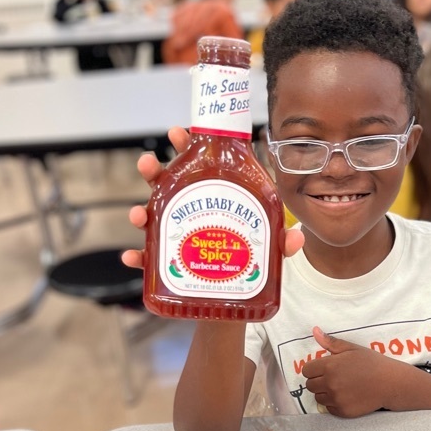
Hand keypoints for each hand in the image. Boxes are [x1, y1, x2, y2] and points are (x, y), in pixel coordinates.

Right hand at [121, 127, 303, 268]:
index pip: (199, 166)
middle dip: (154, 172)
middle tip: (148, 165)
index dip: (186, 147)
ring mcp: (176, 237)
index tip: (178, 133)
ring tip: (137, 214)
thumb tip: (297, 239)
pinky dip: (138, 258)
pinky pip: (149, 260)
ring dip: (140, 213)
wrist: (235, 297)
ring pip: (151, 219)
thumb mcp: (269, 247)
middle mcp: (190, 213)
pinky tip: (133, 258)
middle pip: (167, 186)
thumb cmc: (248, 259)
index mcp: (213, 198)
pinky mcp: (168, 265)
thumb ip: (281, 242)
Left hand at [302, 328, 405, 416]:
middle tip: (333, 377)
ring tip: (339, 387)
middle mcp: (330, 384)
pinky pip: (328, 408)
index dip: (313, 368)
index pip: (306, 370)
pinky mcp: (342, 411)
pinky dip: (333, 403)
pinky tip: (345, 396)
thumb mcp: (352, 348)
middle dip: (318, 380)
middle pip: (309, 385)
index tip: (323, 368)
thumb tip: (314, 331)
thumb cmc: (371, 362)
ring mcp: (336, 399)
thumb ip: (330, 342)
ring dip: (324, 393)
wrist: (390, 383)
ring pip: (318, 397)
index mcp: (329, 366)